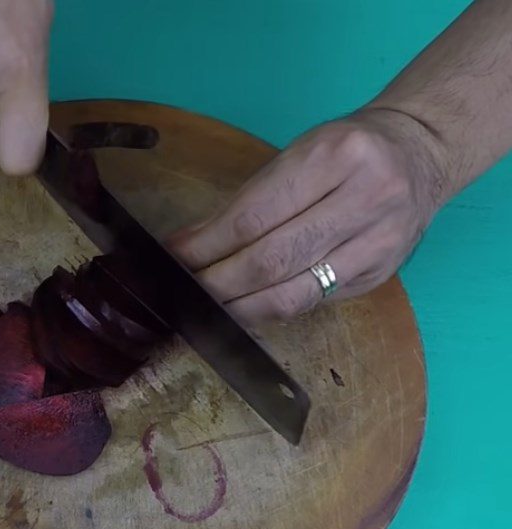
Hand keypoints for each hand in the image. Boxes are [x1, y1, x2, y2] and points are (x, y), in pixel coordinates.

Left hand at [169, 108, 447, 324]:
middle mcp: (363, 199)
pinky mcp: (378, 275)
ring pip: (294, 293)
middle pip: (272, 260)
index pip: (255, 215)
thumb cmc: (347, 150)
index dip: (207, 245)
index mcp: (335, 156)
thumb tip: (190, 244)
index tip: (174, 258)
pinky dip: (271, 310)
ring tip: (208, 310)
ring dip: (241, 308)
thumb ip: (249, 201)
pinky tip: (245, 310)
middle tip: (184, 292)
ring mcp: (377, 243)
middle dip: (218, 283)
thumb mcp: (299, 153)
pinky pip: (313, 302)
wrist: (422, 153)